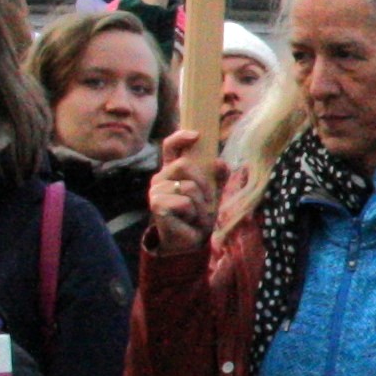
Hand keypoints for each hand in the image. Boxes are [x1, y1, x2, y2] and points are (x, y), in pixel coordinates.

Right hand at [148, 129, 223, 249]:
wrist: (190, 240)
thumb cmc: (199, 214)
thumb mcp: (213, 191)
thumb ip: (218, 175)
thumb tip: (219, 162)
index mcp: (172, 170)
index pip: (171, 146)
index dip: (181, 137)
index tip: (196, 135)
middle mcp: (161, 178)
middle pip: (185, 165)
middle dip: (204, 185)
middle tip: (206, 203)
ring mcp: (156, 191)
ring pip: (189, 186)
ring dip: (201, 204)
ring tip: (197, 214)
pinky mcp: (157, 205)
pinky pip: (185, 202)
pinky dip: (194, 214)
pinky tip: (188, 221)